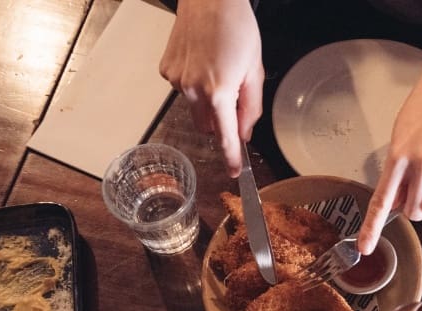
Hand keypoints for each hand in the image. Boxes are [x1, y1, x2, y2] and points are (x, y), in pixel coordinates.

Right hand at [159, 0, 264, 176]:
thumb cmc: (236, 26)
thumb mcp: (255, 70)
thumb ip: (251, 107)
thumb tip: (245, 132)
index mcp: (218, 92)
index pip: (225, 137)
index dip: (231, 157)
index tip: (235, 172)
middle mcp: (193, 90)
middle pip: (209, 125)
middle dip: (222, 119)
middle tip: (234, 93)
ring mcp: (176, 80)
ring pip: (195, 108)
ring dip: (208, 101)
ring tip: (218, 70)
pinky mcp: (166, 70)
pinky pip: (183, 90)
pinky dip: (195, 85)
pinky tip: (203, 62)